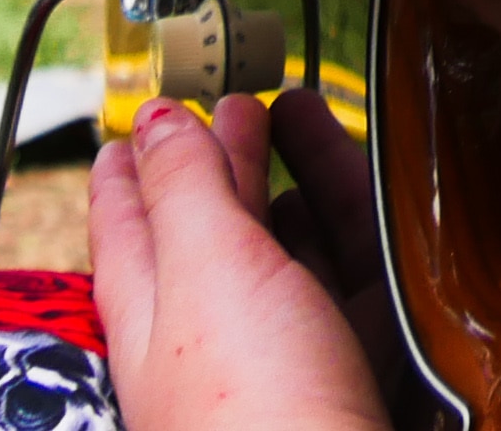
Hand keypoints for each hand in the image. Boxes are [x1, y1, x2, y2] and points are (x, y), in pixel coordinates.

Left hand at [89, 95, 392, 430]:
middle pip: (209, 231)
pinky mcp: (352, 372)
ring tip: (303, 117)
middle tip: (233, 99)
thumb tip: (152, 119)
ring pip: (285, 252)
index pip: (130, 222)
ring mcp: (284, 357)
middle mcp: (212, 337)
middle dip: (219, 160)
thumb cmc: (254, 406)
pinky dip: (356, 234)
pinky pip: (349, 285)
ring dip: (293, 181)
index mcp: (153, 313)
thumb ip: (182, 189)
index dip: (134, 164)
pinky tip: (371, 206)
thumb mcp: (204, 270)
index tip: (138, 118)